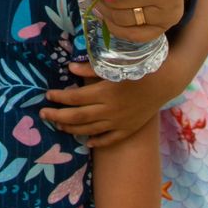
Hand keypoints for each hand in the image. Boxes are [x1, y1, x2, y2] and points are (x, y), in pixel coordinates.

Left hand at [42, 69, 168, 147]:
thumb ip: (90, 69)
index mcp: (104, 92)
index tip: (47, 95)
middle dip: (57, 115)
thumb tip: (69, 68)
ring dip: (71, 128)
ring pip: (89, 130)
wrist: (164, 82)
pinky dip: (96, 141)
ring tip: (58, 125)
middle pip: (77, 116)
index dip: (59, 97)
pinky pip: (108, 139)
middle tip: (43, 114)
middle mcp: (109, 110)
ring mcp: (118, 122)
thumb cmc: (137, 69)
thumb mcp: (114, 66)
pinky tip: (85, 141)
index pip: (74, 98)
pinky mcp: (127, 129)